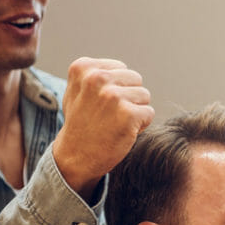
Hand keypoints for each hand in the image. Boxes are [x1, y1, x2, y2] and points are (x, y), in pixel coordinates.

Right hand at [52, 57, 153, 199]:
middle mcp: (97, 78)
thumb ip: (96, 74)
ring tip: (115, 123)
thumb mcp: (78, 90)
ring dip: (135, 111)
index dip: (116, 88)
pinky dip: (140, 125)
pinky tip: (122, 132)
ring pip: (144, 96)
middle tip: (109, 116)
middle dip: (129, 98)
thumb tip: (122, 69)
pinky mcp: (127, 115)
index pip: (121, 69)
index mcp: (84, 67)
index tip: (100, 104)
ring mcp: (112, 96)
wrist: (75, 157)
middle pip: (135, 79)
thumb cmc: (80, 123)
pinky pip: (149, 113)